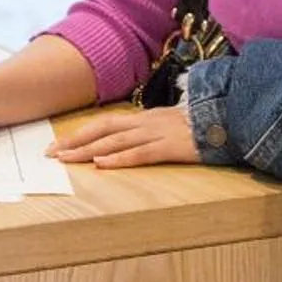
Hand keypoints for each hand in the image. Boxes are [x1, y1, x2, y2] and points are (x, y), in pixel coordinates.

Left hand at [45, 103, 195, 167]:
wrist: (231, 120)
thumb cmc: (202, 127)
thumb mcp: (170, 127)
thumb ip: (150, 133)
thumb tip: (128, 144)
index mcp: (145, 118)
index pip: (105, 123)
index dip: (80, 133)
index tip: (58, 144)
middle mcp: (146, 122)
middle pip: (103, 129)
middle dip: (75, 141)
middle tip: (50, 153)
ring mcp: (158, 133)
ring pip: (116, 141)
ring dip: (89, 150)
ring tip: (67, 159)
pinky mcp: (171, 147)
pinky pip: (141, 153)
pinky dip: (120, 158)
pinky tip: (102, 163)